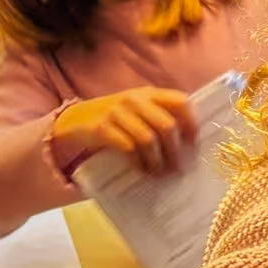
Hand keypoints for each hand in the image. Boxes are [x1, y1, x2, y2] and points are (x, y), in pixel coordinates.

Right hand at [51, 87, 197, 175]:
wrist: (75, 121)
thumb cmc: (115, 119)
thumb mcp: (138, 111)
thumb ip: (160, 117)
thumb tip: (189, 145)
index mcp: (148, 94)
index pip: (180, 102)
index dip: (191, 123)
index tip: (192, 143)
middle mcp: (133, 99)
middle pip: (167, 126)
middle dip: (175, 152)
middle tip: (177, 168)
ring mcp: (115, 112)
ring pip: (148, 139)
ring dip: (157, 161)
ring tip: (159, 173)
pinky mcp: (100, 128)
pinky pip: (127, 148)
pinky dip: (138, 162)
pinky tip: (141, 170)